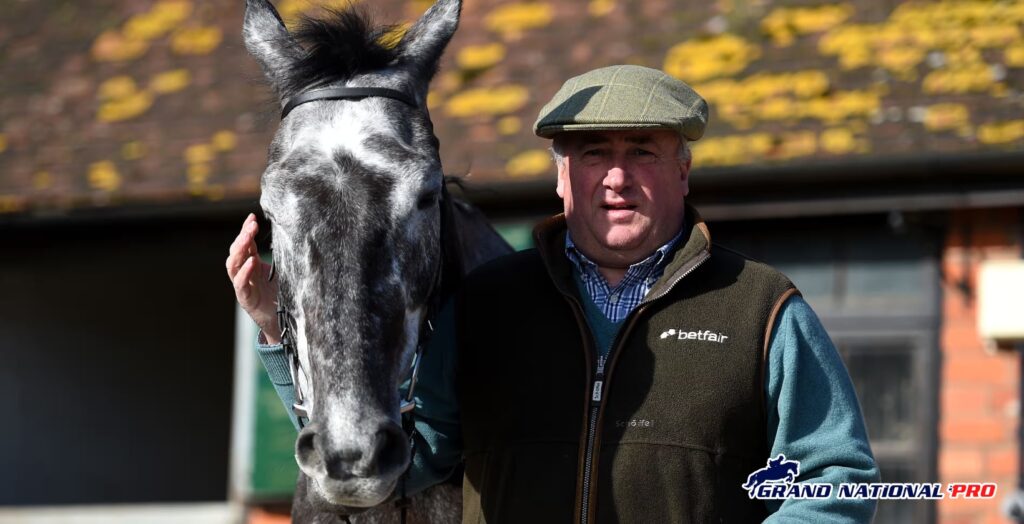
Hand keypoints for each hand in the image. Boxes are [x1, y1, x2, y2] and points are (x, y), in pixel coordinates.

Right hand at [226, 213, 280, 343]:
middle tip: (250, 225)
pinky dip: (244, 272)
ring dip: (239, 250)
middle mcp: (245, 273)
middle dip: (242, 237)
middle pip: (237, 252)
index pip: (246, 244)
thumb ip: (282, 258)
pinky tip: (252, 262)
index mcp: (253, 265)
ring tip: (247, 238)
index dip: (246, 231)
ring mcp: (243, 286)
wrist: (282, 322)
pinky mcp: (245, 299)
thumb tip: (292, 236)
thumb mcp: (282, 272)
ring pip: (233, 265)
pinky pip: (240, 284)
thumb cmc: (282, 295)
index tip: (251, 217)